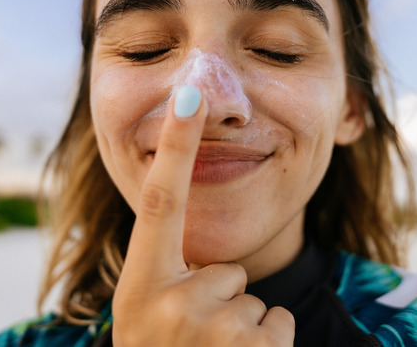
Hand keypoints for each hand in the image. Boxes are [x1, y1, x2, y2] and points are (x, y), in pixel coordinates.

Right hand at [112, 85, 294, 345]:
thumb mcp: (143, 319)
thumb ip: (166, 275)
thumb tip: (199, 242)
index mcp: (139, 287)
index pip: (160, 203)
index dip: (174, 146)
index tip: (189, 94)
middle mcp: (169, 304)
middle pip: (227, 269)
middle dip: (222, 299)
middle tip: (193, 341)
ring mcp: (212, 331)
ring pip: (253, 299)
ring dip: (241, 327)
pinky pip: (277, 321)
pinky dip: (266, 343)